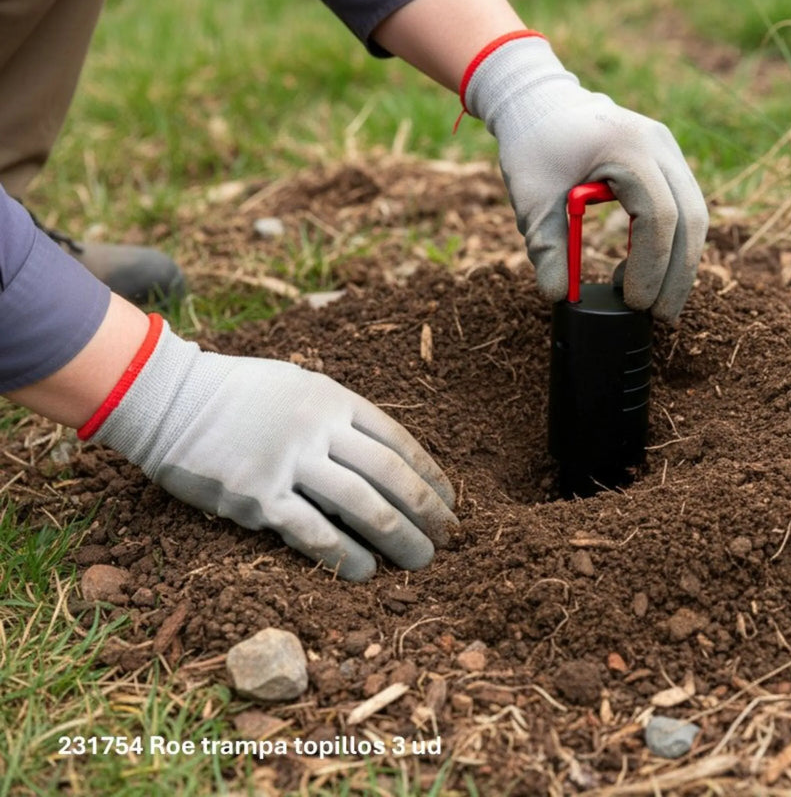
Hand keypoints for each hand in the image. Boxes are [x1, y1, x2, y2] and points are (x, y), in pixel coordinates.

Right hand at [84, 316, 456, 580]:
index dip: (430, 474)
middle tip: (450, 537)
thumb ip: (337, 417)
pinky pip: (312, 532)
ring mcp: (287, 461)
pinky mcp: (257, 496)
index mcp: (332, 399)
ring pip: (360, 505)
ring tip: (422, 560)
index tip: (450, 500)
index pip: (397, 441)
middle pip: (388, 475)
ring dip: (399, 537)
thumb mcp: (297, 386)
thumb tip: (381, 458)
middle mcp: (317, 428)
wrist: (170, 399)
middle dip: (427, 510)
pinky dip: (344, 555)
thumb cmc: (238, 394)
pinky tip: (366, 572)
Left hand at [464, 35, 707, 321]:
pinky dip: (670, 243)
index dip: (650, 267)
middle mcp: (660, 145)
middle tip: (660, 316)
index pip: (657, 217)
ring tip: (655, 303)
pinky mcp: (663, 161)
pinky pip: (680, 206)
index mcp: (629, 149)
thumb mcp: (532, 200)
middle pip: (691, 218)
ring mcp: (667, 151)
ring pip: (693, 213)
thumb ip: (547, 248)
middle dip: (678, 274)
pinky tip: (647, 271)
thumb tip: (560, 297)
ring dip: (679, 262)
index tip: (634, 303)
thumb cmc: (532, 146)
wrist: (538, 102)